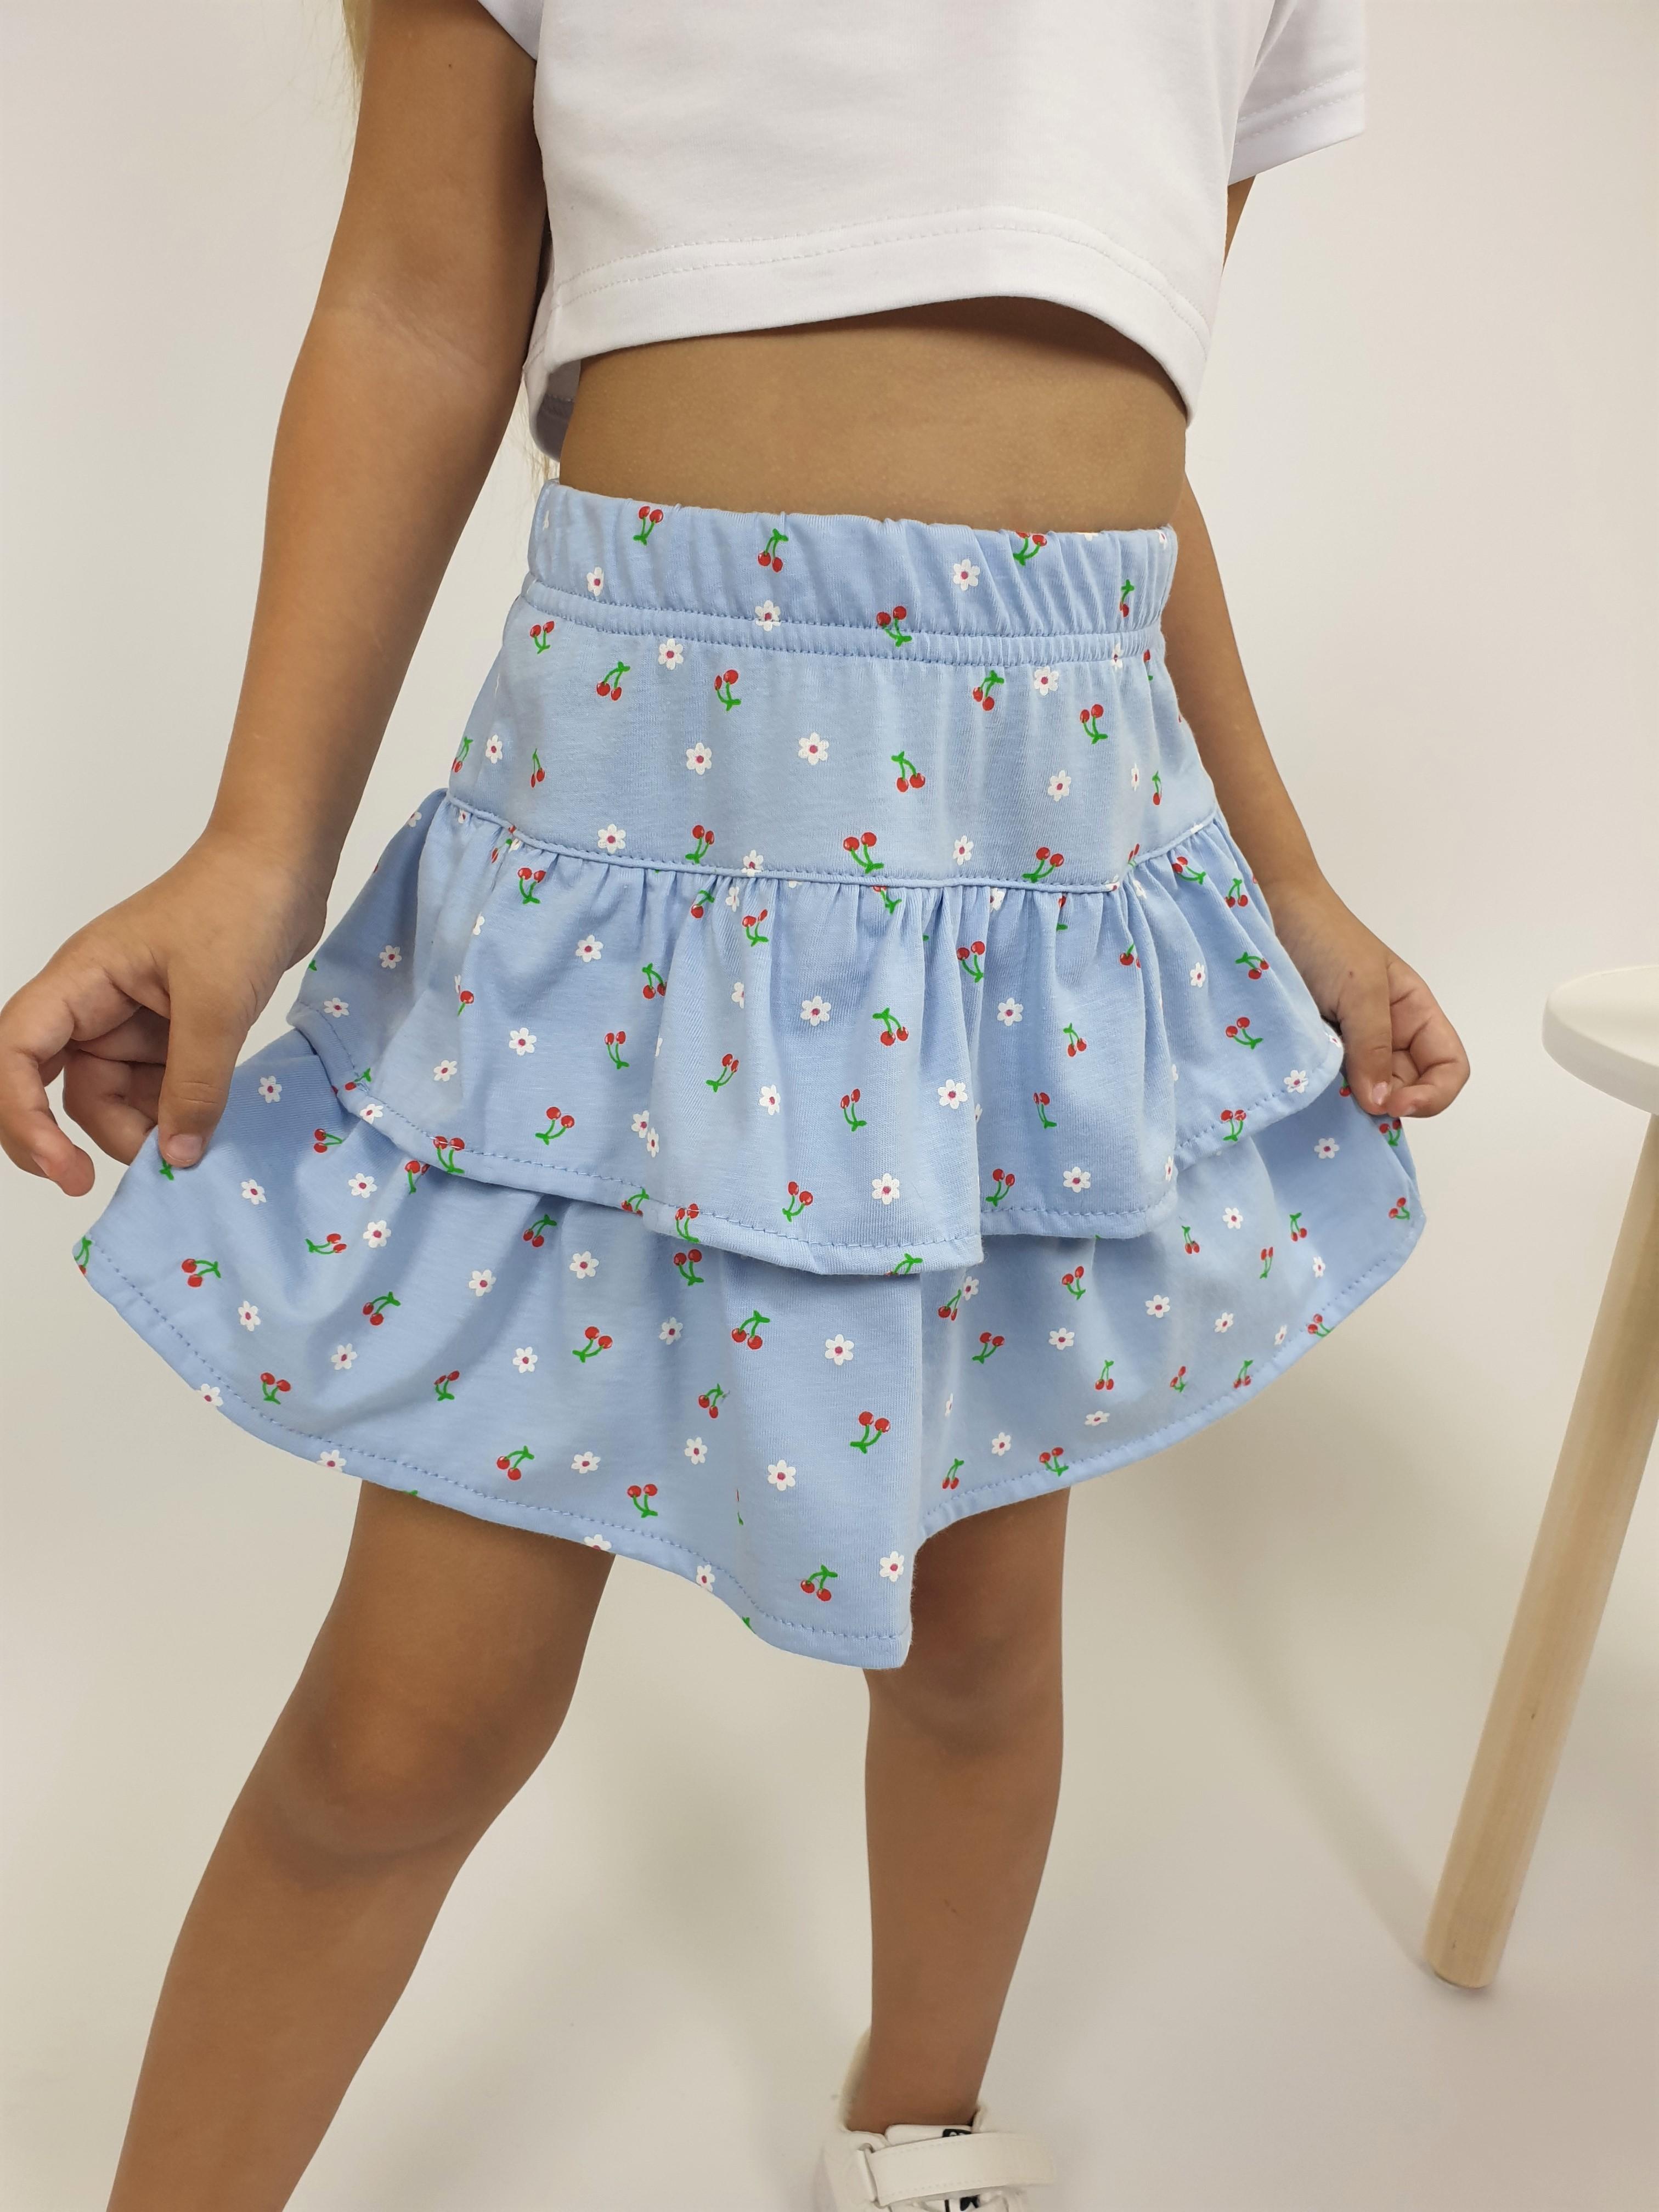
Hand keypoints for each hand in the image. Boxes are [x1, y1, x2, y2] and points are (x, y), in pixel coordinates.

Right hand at [0, 836, 327, 1196]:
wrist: (283, 863)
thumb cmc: (239, 905)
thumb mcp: (217, 1002)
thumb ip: (195, 1083)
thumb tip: (178, 1155)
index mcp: (79, 981)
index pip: (17, 1054)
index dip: (22, 1117)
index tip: (63, 1169)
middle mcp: (93, 1004)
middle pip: (62, 1089)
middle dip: (95, 1136)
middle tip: (152, 1170)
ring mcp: (131, 1019)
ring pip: (116, 1095)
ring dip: (148, 1127)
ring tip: (199, 1143)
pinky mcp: (170, 1030)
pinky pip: (157, 1086)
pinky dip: (176, 1111)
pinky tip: (208, 1125)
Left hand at [1265, 875, 1468, 1118]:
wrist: (1272, 909)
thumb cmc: (1325, 938)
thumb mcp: (1360, 989)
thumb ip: (1373, 1046)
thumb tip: (1381, 1104)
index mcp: (1414, 1014)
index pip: (1448, 1068)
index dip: (1433, 1095)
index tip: (1393, 1105)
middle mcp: (1389, 1035)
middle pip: (1408, 1089)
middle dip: (1387, 1103)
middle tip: (1351, 1102)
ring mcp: (1351, 1045)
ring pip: (1367, 1094)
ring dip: (1353, 1102)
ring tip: (1326, 1092)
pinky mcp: (1316, 1051)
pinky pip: (1331, 1086)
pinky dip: (1325, 1094)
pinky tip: (1309, 1091)